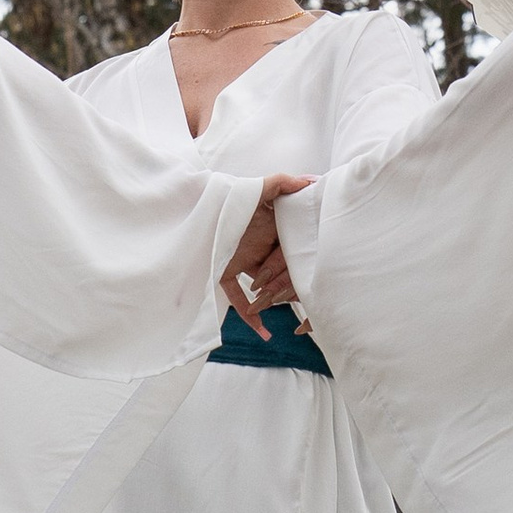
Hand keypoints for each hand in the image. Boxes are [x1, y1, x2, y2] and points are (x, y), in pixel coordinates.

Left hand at [222, 176, 310, 335]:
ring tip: (293, 322)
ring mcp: (244, 259)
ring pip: (263, 287)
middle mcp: (260, 246)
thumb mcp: (260, 187)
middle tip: (304, 303)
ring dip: (272, 302)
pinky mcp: (226, 269)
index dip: (303, 262)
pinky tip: (263, 331)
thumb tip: (310, 181)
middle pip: (280, 273)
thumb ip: (283, 182)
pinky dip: (247, 313)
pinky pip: (237, 295)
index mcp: (272, 229)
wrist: (196, 202)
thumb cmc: (230, 194)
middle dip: (290, 289)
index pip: (293, 250)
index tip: (316, 275)